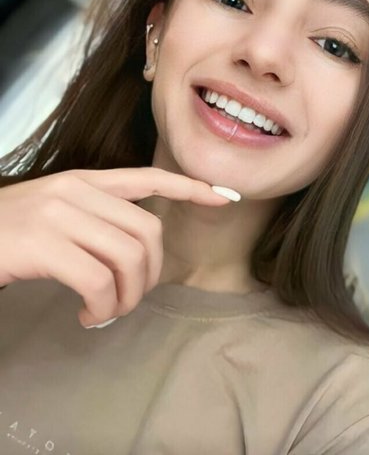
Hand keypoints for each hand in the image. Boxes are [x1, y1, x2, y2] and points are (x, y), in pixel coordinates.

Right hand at [0, 168, 229, 326]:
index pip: (148, 178)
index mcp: (84, 182)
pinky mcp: (43, 244)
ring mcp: (59, 214)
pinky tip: (89, 315)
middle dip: (151, 274)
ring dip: (128, 296)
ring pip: (129, 257)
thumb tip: (136, 253)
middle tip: (130, 299)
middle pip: (148, 232)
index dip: (189, 188)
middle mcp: (77, 191)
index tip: (223, 198)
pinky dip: (103, 306)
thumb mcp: (57, 213)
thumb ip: (95, 219)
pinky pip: (99, 281)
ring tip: (107, 311)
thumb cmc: (9, 234)